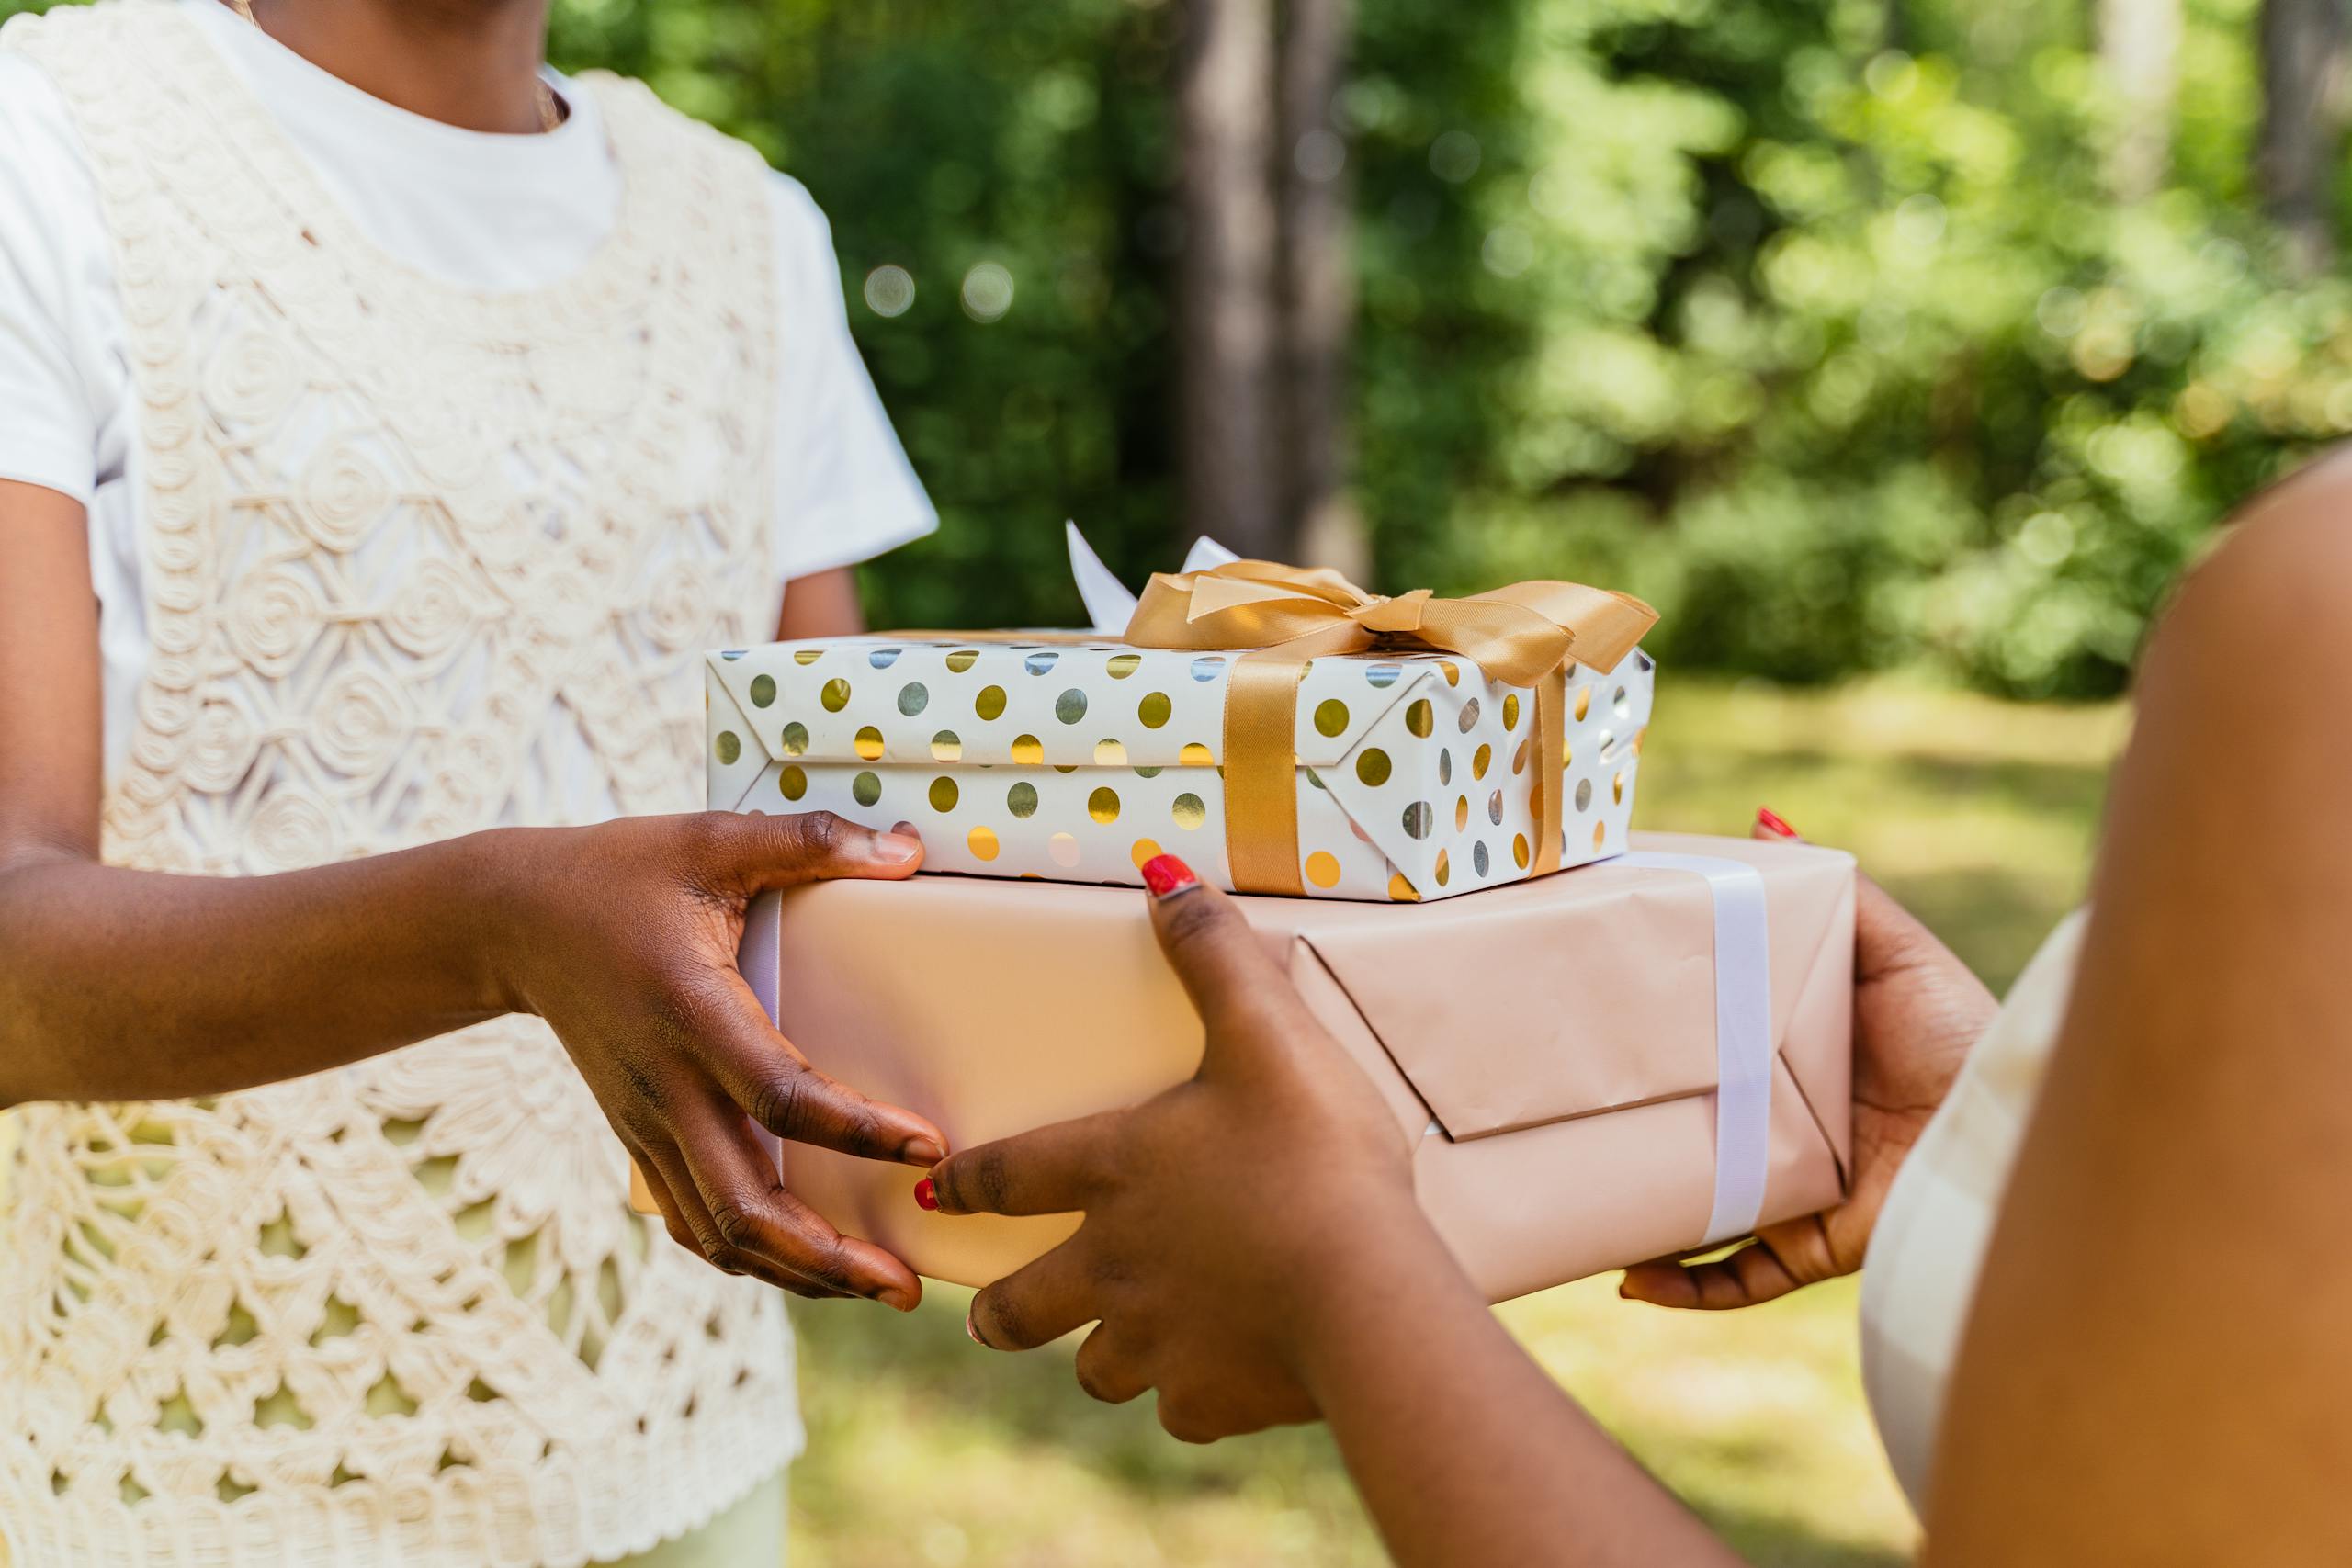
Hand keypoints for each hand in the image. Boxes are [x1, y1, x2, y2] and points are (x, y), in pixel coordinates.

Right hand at [491, 810, 947, 1308]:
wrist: (514, 922)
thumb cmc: (619, 875)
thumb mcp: (710, 840)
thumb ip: (806, 842)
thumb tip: (905, 849)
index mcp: (693, 1013)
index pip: (781, 1096)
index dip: (857, 1131)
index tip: (927, 1147)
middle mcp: (667, 1086)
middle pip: (744, 1206)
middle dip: (828, 1256)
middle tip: (906, 1281)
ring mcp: (647, 1124)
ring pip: (719, 1233)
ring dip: (797, 1272)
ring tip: (875, 1286)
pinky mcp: (639, 1140)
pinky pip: (694, 1222)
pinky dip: (750, 1257)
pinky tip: (806, 1267)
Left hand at [922, 855, 1423, 1442]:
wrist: (1364, 1294)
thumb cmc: (1312, 1153)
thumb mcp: (1267, 1031)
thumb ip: (1214, 951)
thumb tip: (1160, 869)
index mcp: (1113, 1170)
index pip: (1008, 1174)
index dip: (967, 1182)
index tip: (935, 1194)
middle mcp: (1113, 1263)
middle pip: (1019, 1307)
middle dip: (997, 1312)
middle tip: (989, 1314)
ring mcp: (1156, 1341)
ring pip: (1098, 1366)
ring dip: (1102, 1355)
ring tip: (1119, 1349)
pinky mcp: (1211, 1401)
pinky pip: (1183, 1408)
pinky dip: (1195, 1395)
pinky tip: (1222, 1378)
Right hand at [1618, 808, 1995, 1308]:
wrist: (2008, 1124)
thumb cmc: (1961, 1033)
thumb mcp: (1892, 951)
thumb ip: (1834, 894)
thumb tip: (1762, 822)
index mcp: (1796, 1062)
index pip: (1713, 1057)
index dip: (1662, 1050)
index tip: (1598, 1029)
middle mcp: (1788, 1130)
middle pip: (1694, 1136)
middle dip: (1633, 1138)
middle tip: (1566, 1118)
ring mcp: (1796, 1193)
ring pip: (1699, 1215)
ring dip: (1636, 1221)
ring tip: (1574, 1206)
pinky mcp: (1815, 1248)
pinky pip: (1737, 1279)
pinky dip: (1684, 1286)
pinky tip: (1631, 1278)